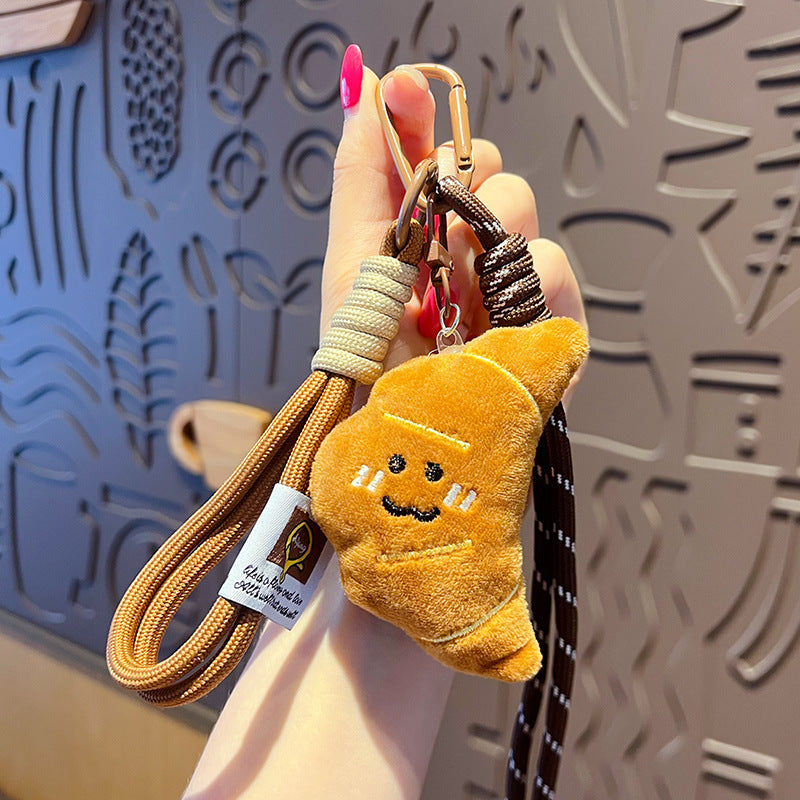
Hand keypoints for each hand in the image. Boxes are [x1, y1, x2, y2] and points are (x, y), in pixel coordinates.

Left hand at [323, 46, 586, 377]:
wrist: (404, 429)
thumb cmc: (370, 357)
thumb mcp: (353, 258)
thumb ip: (361, 171)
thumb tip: (366, 81)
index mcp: (422, 228)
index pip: (434, 149)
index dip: (420, 114)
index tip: (406, 90)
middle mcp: (468, 246)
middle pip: (484, 161)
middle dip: (450, 188)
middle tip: (423, 241)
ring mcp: (510, 279)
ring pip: (519, 202)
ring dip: (478, 243)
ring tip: (450, 299)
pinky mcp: (550, 317)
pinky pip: (552, 262)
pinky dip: (518, 284)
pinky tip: (488, 320)